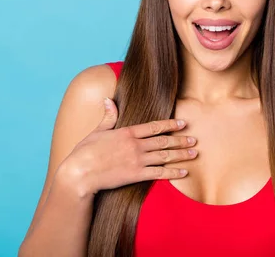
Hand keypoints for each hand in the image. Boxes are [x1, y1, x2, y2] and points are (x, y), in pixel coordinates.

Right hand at [59, 97, 197, 195]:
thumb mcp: (97, 131)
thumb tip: (109, 100)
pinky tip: (183, 172)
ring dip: (181, 155)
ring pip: (164, 156)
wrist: (80, 173)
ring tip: (194, 153)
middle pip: (163, 141)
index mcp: (127, 132)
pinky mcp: (136, 175)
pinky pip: (159, 173)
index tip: (182, 123)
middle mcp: (135, 145)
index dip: (170, 124)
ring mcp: (137, 160)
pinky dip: (173, 173)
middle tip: (194, 139)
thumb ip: (108, 117)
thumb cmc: (85, 152)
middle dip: (180, 140)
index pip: (153, 126)